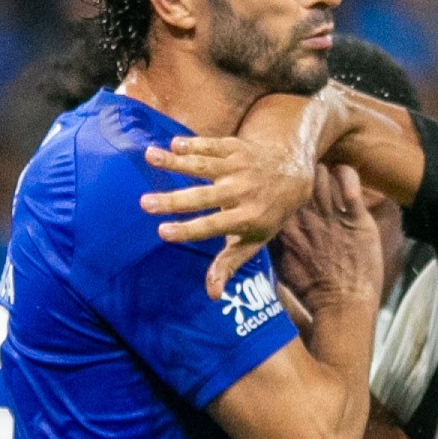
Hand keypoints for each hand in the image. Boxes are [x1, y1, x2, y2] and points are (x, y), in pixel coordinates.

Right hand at [140, 131, 315, 299]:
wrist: (292, 175)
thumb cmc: (266, 214)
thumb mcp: (254, 241)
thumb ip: (230, 263)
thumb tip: (212, 295)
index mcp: (248, 218)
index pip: (214, 226)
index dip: (189, 229)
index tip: (162, 231)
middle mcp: (244, 192)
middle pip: (205, 197)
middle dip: (174, 201)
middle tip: (145, 203)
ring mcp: (240, 168)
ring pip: (204, 165)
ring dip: (176, 161)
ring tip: (149, 157)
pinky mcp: (236, 148)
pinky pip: (212, 145)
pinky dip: (193, 143)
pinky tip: (172, 145)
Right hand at [275, 164, 380, 309]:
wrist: (343, 306)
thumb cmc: (311, 290)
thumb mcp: (278, 266)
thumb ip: (267, 242)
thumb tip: (255, 225)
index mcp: (282, 227)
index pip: (273, 191)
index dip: (277, 183)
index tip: (280, 182)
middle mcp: (305, 217)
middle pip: (297, 176)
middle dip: (299, 172)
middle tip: (304, 176)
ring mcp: (331, 216)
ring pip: (321, 173)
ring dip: (322, 173)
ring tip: (325, 180)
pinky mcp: (357, 218)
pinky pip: (349, 180)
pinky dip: (346, 174)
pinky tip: (345, 181)